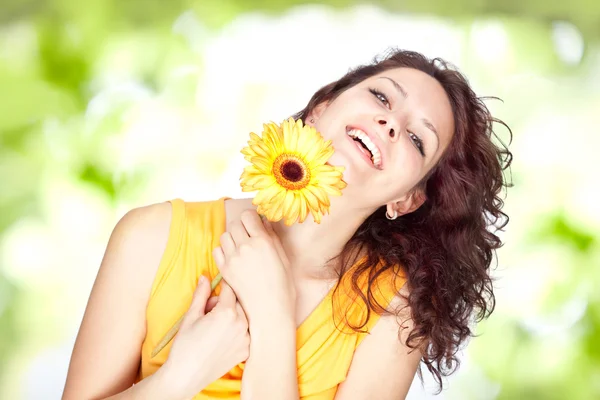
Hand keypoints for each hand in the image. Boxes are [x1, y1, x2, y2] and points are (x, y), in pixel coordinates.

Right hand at [161, 276, 249, 398]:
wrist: (186, 376)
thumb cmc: (185, 345)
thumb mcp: (191, 316)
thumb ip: (201, 294)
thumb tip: (206, 277)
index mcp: (227, 313)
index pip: (230, 289)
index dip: (222, 285)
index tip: (218, 284)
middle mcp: (242, 324)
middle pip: (238, 302)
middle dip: (226, 302)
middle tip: (210, 311)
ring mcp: (246, 339)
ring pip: (244, 316)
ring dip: (233, 316)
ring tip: (215, 326)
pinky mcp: (246, 351)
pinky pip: (246, 332)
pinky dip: (237, 330)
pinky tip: (222, 338)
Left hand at [213, 210, 294, 324]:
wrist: (270, 309)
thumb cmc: (282, 285)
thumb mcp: (283, 257)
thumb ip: (272, 236)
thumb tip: (264, 221)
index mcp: (262, 241)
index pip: (248, 215)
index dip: (251, 218)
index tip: (255, 223)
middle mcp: (245, 247)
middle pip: (234, 223)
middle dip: (241, 227)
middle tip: (248, 236)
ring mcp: (233, 258)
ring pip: (224, 235)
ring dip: (232, 237)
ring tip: (241, 247)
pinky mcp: (224, 270)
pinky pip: (217, 250)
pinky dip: (223, 250)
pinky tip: (233, 257)